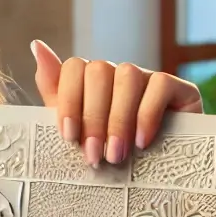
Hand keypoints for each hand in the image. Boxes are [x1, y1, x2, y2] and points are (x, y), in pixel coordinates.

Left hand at [32, 40, 202, 166]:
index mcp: (89, 79)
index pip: (74, 67)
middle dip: (92, 118)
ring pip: (127, 76)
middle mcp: (117, 72)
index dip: (69, 100)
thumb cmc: (106, 150)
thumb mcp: (74, 126)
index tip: (69, 136)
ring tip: (115, 154)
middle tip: (93, 155)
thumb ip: (54, 88)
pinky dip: (146, 115)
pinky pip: (160, 85)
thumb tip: (36, 45)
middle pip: (98, 72)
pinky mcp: (179, 87)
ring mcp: (148, 77)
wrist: (156, 171)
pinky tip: (140, 142)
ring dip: (118, 119)